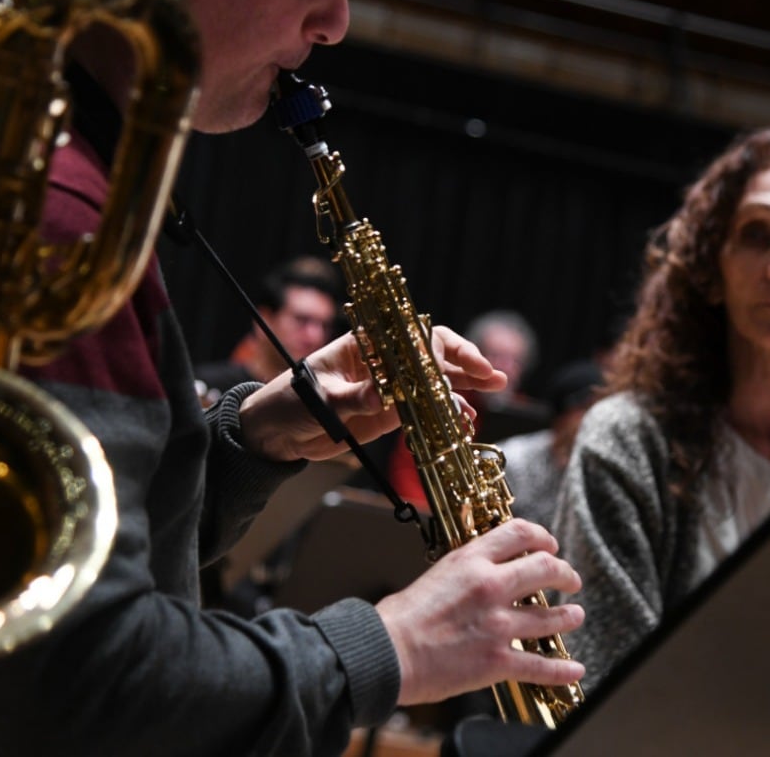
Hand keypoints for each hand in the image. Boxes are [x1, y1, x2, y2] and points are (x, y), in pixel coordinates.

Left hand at [237, 324, 506, 463]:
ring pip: (435, 384)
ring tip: (488, 399)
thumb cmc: (289, 403)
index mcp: (365, 345)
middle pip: (433, 355)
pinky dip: (446, 416)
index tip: (454, 367)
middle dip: (465, 363)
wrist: (275, 433)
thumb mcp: (318, 399)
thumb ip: (352, 398)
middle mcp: (383, 363)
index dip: (438, 348)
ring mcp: (389, 389)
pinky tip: (464, 424)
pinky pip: (425, 411)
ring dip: (462, 390)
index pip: (411, 337)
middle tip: (493, 376)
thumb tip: (382, 397)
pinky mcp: (388, 414)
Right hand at [375, 518, 585, 706]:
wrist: (388, 653)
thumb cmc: (400, 618)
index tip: (549, 545)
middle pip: (545, 569)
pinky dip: (561, 669)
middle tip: (571, 580)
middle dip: (565, 573)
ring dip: (568, 617)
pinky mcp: (497, 660)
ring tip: (575, 616)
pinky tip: (574, 669)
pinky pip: (540, 665)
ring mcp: (498, 625)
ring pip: (550, 617)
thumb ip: (465, 571)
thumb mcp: (435, 575)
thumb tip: (483, 572)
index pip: (519, 534)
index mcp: (470, 560)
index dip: (542, 536)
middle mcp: (490, 587)